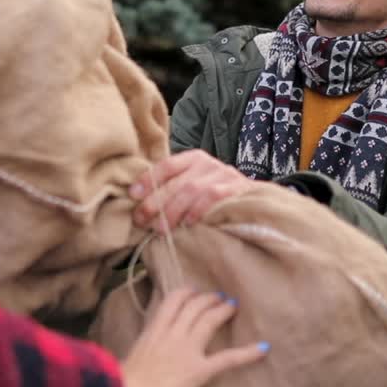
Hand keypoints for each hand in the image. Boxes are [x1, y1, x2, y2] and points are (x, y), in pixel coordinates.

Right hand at [119, 287, 268, 386]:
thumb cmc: (124, 381)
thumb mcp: (134, 354)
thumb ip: (145, 347)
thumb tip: (147, 350)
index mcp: (154, 329)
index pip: (173, 300)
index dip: (187, 292)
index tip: (194, 290)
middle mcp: (173, 334)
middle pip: (195, 306)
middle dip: (209, 299)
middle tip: (220, 297)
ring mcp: (187, 350)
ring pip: (209, 320)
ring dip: (223, 310)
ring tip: (233, 306)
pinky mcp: (199, 370)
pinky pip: (227, 358)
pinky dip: (247, 353)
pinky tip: (262, 348)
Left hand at [129, 150, 259, 229]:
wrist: (254, 200)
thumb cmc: (215, 195)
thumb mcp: (194, 184)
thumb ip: (172, 187)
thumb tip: (138, 200)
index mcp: (193, 159)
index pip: (166, 165)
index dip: (148, 179)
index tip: (132, 194)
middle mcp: (207, 164)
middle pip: (176, 182)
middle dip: (155, 202)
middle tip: (140, 219)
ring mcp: (222, 175)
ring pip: (192, 191)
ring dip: (173, 211)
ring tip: (160, 228)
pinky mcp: (235, 189)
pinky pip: (212, 198)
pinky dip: (197, 211)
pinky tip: (187, 224)